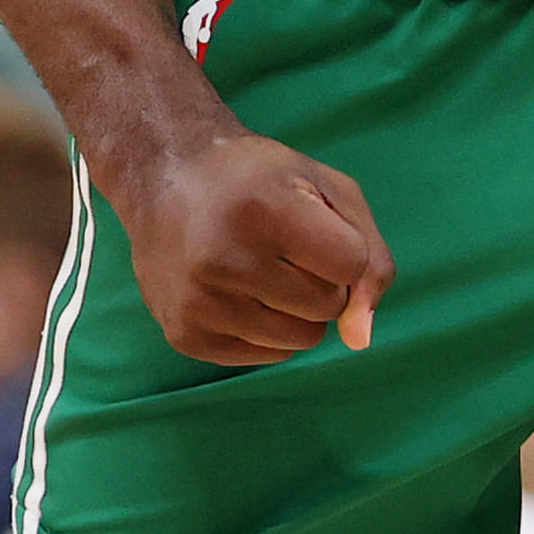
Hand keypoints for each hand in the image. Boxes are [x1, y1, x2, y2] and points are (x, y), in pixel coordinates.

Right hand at [111, 127, 394, 366]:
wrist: (164, 177)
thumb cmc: (258, 179)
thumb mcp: (326, 187)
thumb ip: (369, 255)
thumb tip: (360, 339)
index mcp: (265, 209)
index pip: (352, 264)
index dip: (344, 246)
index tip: (311, 223)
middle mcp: (224, 259)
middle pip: (328, 306)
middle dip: (321, 279)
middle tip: (281, 245)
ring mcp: (199, 302)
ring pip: (301, 339)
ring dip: (297, 310)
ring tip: (261, 268)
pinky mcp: (184, 335)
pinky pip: (265, 356)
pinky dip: (267, 330)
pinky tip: (238, 290)